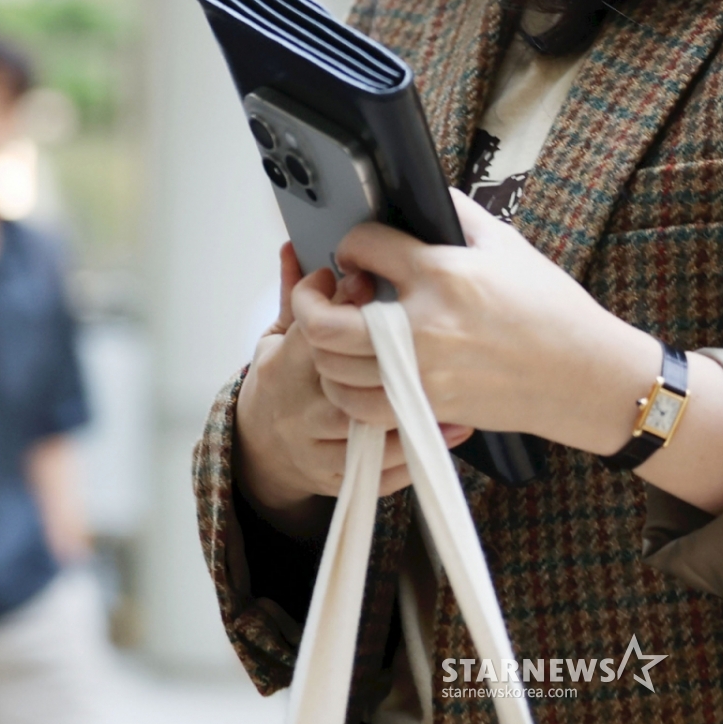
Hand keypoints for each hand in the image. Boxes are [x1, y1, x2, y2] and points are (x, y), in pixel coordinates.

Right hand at [234, 243, 471, 527]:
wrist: (262, 445)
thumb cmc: (282, 376)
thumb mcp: (279, 330)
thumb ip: (295, 291)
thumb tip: (299, 245)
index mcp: (284, 365)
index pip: (317, 332)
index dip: (348, 306)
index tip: (372, 281)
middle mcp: (299, 409)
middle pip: (350, 383)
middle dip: (393, 361)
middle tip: (436, 333)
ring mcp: (317, 448)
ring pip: (373, 430)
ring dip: (416, 409)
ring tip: (460, 385)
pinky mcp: (337, 478)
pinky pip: (383, 470)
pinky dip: (420, 449)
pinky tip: (453, 426)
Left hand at [292, 192, 658, 452]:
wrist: (584, 375)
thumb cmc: (551, 307)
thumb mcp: (506, 244)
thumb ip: (457, 213)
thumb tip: (423, 194)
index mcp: (442, 273)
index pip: (363, 246)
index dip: (352, 241)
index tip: (357, 247)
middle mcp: (423, 326)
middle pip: (325, 322)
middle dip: (307, 300)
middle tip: (318, 289)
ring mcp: (421, 375)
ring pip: (333, 371)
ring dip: (323, 347)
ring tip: (337, 331)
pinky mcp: (427, 410)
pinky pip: (361, 408)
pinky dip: (348, 390)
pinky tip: (358, 372)